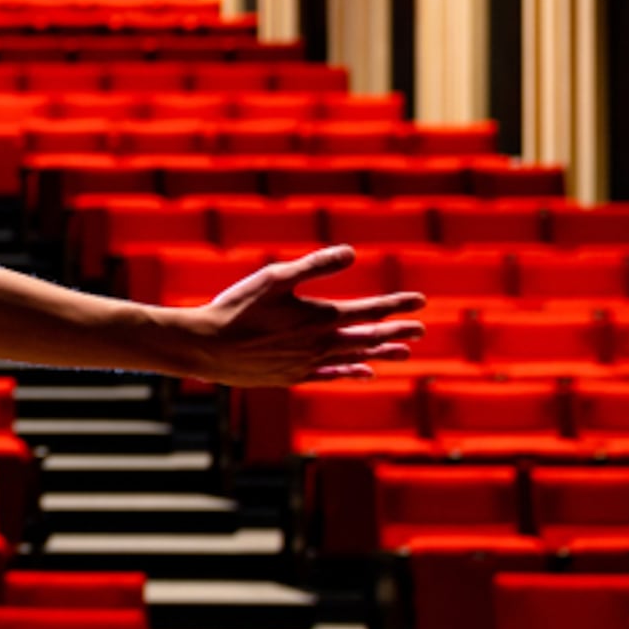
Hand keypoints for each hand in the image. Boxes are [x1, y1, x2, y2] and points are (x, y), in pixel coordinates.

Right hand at [172, 245, 425, 387]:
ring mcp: (308, 363)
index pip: (369, 310)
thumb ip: (315, 265)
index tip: (420, 301)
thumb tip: (352, 252)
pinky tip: (365, 372)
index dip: (397, 305)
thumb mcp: (274, 277)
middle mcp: (320, 343)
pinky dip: (352, 372)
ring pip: (355, 357)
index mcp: (319, 316)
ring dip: (382, 353)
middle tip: (421, 330)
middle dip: (396, 331)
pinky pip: (332, 375)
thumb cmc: (237, 307)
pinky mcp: (293, 376)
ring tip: (405, 353)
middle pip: (368, 336)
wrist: (207, 348)